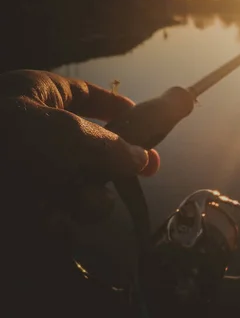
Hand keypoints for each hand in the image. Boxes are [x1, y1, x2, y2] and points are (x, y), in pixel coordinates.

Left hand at [0, 69, 159, 222]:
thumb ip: (110, 146)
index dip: (121, 109)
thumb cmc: (7, 136)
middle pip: (96, 147)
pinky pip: (61, 212)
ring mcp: (32, 169)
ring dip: (90, 198)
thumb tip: (146, 161)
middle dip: (116, 163)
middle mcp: (40, 132)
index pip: (91, 98)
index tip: (147, 122)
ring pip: (83, 184)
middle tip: (144, 171)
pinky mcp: (25, 203)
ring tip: (79, 202)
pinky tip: (53, 220)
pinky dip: (63, 219)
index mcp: (43, 97)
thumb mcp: (65, 134)